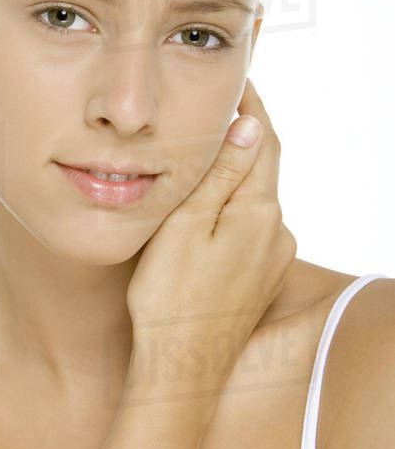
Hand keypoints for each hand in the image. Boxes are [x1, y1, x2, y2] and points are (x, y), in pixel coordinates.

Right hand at [125, 77, 296, 396]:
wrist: (180, 369)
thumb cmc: (171, 297)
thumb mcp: (187, 224)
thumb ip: (221, 174)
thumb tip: (249, 126)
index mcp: (260, 212)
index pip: (264, 140)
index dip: (251, 107)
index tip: (236, 80)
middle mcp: (277, 233)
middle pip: (262, 167)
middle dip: (240, 135)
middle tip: (209, 108)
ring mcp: (272, 258)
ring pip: (253, 198)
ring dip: (232, 173)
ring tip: (197, 153)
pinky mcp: (259, 278)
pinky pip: (249, 226)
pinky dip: (230, 206)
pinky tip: (202, 208)